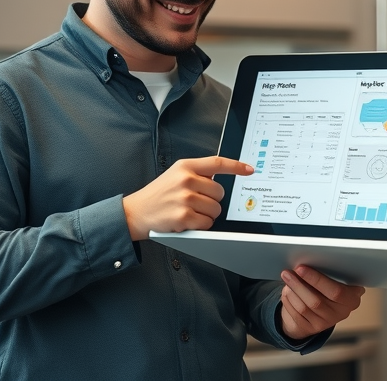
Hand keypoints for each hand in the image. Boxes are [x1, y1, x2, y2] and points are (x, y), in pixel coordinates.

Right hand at [122, 156, 252, 239]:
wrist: (136, 212)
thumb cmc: (159, 195)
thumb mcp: (175, 175)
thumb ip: (197, 173)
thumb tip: (222, 177)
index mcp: (185, 166)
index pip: (217, 163)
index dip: (237, 166)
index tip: (250, 169)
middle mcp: (185, 180)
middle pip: (220, 192)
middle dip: (212, 200)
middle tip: (195, 202)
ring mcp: (184, 198)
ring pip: (216, 209)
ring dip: (207, 214)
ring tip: (189, 211)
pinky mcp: (183, 217)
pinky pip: (207, 222)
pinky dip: (201, 225)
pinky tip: (187, 220)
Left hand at [278, 265, 364, 340]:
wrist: (323, 309)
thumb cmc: (329, 287)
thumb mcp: (336, 280)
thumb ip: (330, 273)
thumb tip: (309, 261)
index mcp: (351, 299)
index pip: (336, 292)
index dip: (317, 279)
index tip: (301, 268)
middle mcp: (340, 314)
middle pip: (316, 301)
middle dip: (299, 284)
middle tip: (288, 272)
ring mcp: (325, 323)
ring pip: (304, 308)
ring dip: (292, 291)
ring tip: (286, 278)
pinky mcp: (311, 328)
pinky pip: (296, 314)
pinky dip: (289, 301)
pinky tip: (287, 291)